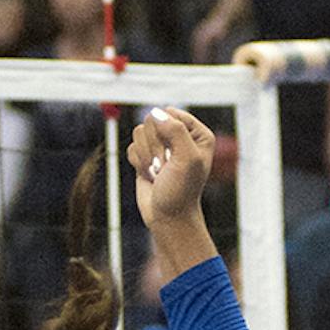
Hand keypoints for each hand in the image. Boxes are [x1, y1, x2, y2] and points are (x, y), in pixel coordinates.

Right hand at [127, 105, 215, 227]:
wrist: (168, 217)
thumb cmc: (182, 190)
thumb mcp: (187, 158)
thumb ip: (175, 130)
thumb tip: (154, 113)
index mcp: (197, 133)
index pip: (170, 114)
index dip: (166, 133)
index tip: (173, 155)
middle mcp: (179, 136)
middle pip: (151, 121)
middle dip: (154, 147)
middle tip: (165, 167)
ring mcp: (161, 146)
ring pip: (139, 133)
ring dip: (146, 157)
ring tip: (158, 173)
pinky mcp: (146, 156)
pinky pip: (132, 147)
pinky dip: (138, 163)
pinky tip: (150, 176)